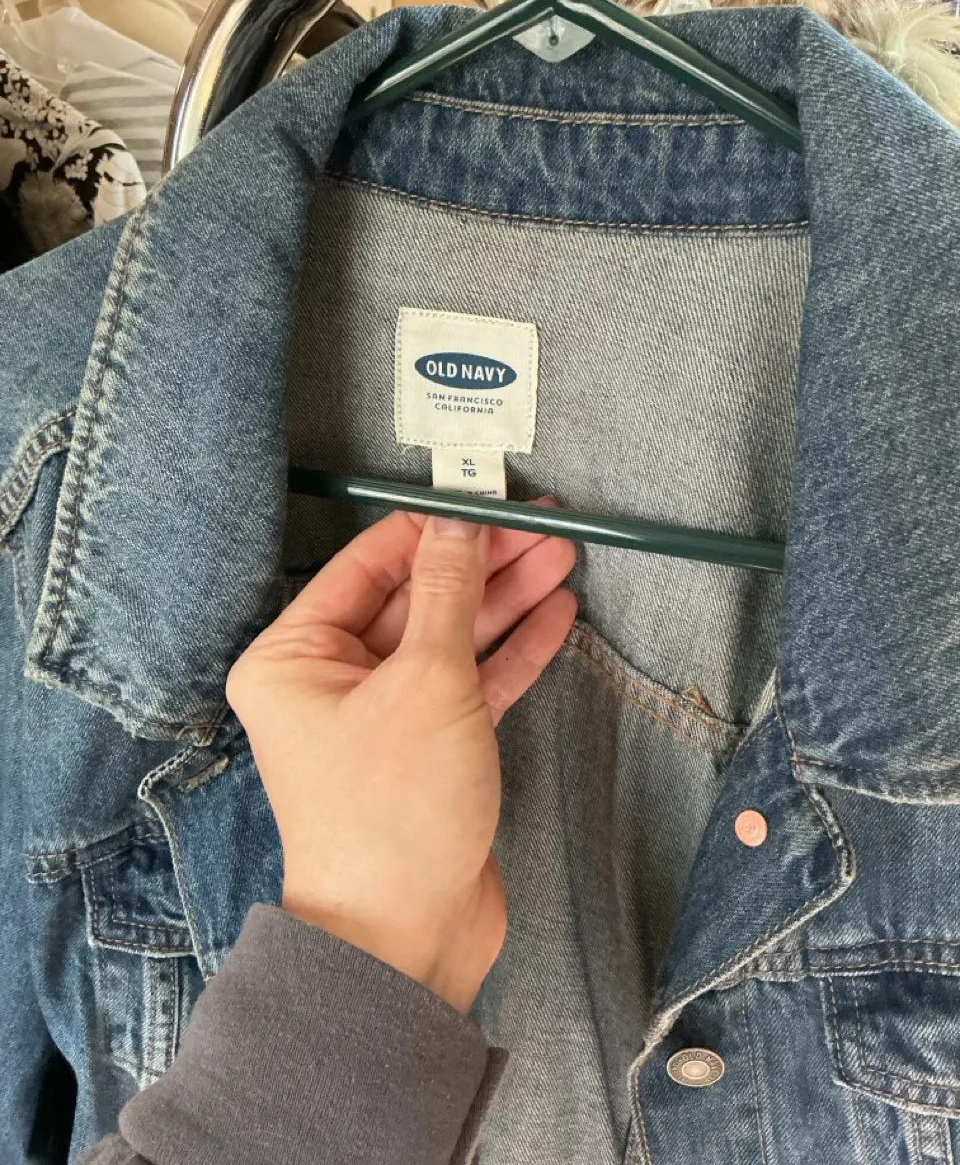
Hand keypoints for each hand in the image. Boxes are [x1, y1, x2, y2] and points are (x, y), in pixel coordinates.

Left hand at [226, 504, 576, 1010]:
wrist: (405, 938)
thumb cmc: (392, 811)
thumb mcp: (425, 680)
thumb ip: (448, 591)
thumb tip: (461, 520)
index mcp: (294, 658)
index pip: (369, 565)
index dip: (433, 527)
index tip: (489, 497)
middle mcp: (330, 682)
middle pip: (417, 599)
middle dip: (483, 564)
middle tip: (546, 527)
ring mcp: (383, 717)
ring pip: (450, 639)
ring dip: (506, 601)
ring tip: (563, 557)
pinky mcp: (429, 750)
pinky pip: (470, 684)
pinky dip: (511, 652)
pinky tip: (554, 615)